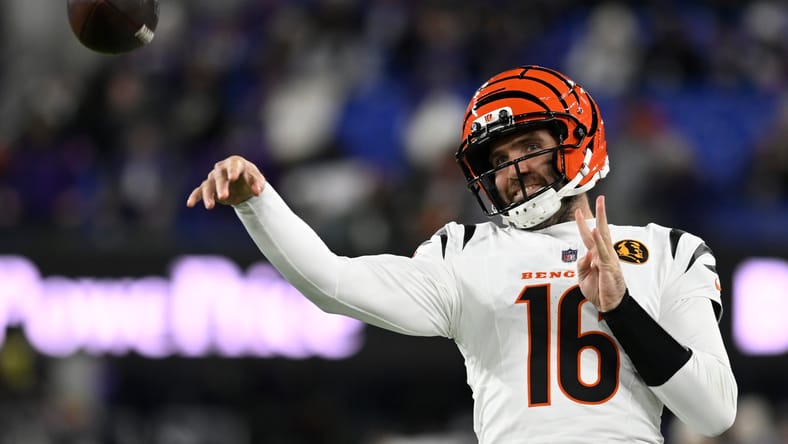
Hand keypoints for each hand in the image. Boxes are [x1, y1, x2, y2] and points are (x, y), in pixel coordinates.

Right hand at [186, 155, 265, 208]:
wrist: (242, 182)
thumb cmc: (250, 178)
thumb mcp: (258, 181)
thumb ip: (258, 185)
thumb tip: (257, 192)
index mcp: (235, 163)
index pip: (233, 165)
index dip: (232, 171)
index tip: (232, 178)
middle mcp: (221, 169)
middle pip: (219, 177)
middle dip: (221, 187)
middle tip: (224, 197)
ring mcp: (213, 177)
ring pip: (208, 185)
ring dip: (208, 195)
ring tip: (210, 207)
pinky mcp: (208, 187)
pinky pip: (199, 191)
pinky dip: (195, 197)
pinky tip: (190, 204)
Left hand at [574, 195, 626, 311]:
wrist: (608, 304)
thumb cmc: (598, 290)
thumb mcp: (583, 277)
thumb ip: (582, 264)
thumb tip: (585, 253)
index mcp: (596, 255)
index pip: (589, 236)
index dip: (583, 224)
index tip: (579, 211)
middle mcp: (604, 254)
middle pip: (600, 229)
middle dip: (600, 213)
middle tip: (600, 198)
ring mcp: (608, 258)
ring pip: (603, 236)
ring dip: (601, 220)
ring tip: (600, 206)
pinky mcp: (609, 266)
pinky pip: (603, 251)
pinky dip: (599, 241)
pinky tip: (595, 231)